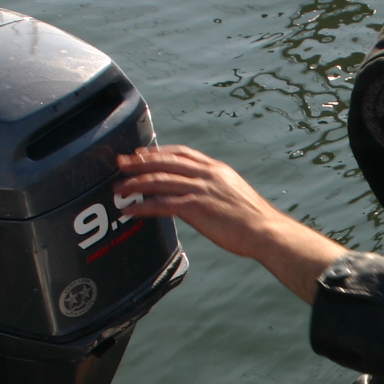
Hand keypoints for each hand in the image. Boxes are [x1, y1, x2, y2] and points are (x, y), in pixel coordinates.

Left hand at [114, 146, 348, 301]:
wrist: (265, 231)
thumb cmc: (254, 219)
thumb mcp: (233, 194)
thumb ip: (214, 189)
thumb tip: (196, 196)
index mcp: (215, 169)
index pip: (181, 153)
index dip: (159, 152)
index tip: (142, 153)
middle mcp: (206, 174)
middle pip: (165, 162)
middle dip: (139, 162)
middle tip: (120, 163)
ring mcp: (200, 190)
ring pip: (159, 180)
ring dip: (134, 183)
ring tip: (118, 188)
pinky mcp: (195, 207)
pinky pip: (161, 204)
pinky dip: (142, 207)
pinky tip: (130, 210)